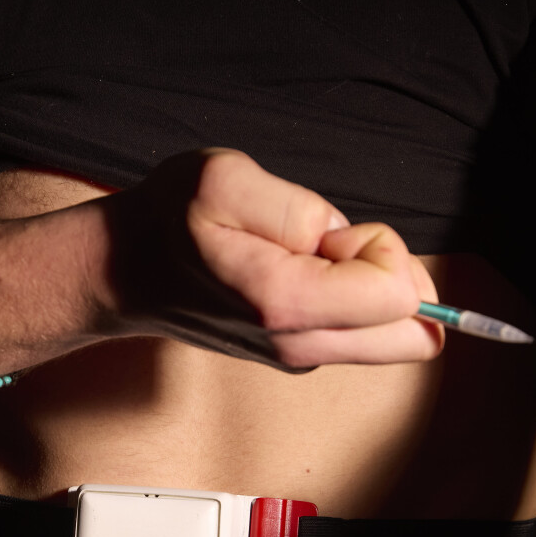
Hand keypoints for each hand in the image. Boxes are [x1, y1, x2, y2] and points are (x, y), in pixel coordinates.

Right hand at [99, 149, 442, 369]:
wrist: (122, 270)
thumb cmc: (169, 220)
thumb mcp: (227, 179)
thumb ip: (302, 209)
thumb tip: (353, 244)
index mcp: (285, 304)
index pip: (399, 295)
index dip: (379, 245)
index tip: (327, 232)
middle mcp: (297, 346)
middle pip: (413, 337)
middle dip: (391, 276)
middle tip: (329, 249)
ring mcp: (297, 356)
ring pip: (390, 335)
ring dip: (364, 285)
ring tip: (297, 257)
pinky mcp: (296, 354)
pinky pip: (359, 328)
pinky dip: (343, 296)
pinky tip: (289, 272)